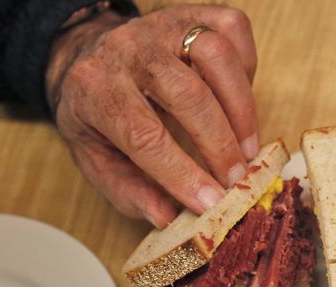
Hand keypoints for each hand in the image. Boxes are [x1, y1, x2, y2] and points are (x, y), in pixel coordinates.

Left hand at [46, 5, 259, 227]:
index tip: (210, 202)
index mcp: (95, 88)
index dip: (181, 173)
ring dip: (241, 109)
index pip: (143, 134)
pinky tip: (239, 101)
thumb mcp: (95, 157)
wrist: (88, 53)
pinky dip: (246, 69)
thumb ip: (128, 189)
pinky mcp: (193, 14)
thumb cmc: (99, 112)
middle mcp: (128, 49)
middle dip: (220, 144)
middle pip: (187, 94)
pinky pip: (232, 32)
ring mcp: (163, 25)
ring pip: (216, 55)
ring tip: (247, 148)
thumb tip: (167, 218)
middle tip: (237, 179)